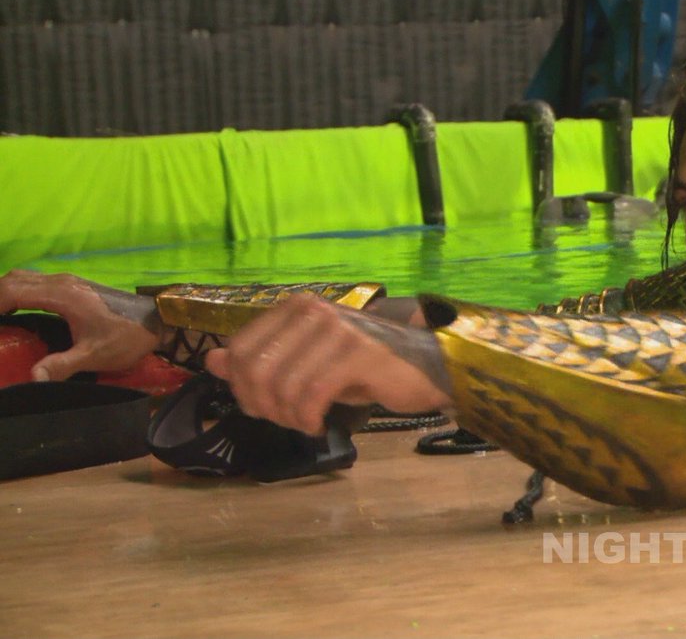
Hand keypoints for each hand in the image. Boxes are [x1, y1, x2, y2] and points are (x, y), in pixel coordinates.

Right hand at [0, 270, 158, 379]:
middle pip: (14, 279)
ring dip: (6, 292)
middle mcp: (62, 282)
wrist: (157, 322)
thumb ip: (62, 365)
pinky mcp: (74, 286)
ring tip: (0, 316)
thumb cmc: (126, 337)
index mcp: (62, 295)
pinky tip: (16, 310)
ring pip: (25, 277)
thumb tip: (33, 377)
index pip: (12, 290)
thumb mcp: (94, 355)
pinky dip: (19, 291)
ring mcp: (69, 282)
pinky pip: (36, 281)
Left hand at [205, 294, 450, 435]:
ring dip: (288, 417)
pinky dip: (308, 419)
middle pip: (256, 369)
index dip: (242, 387)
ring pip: (283, 386)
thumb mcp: (307, 362)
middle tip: (286, 421)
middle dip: (263, 406)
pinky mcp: (358, 354)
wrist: (426, 366)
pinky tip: (318, 425)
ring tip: (305, 423)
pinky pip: (312, 396)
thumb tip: (212, 362)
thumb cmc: (366, 367)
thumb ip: (261, 360)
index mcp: (296, 307)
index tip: (264, 408)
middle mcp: (313, 311)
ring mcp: (337, 330)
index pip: (241, 349)